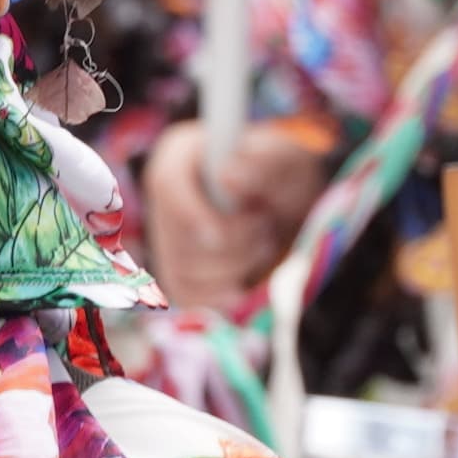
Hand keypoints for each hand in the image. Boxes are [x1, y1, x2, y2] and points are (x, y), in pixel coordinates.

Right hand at [137, 118, 327, 313]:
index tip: (221, 234)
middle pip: (178, 237)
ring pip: (186, 272)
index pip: (167, 184)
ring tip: (261, 246)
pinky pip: (189, 298)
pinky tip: (246, 283)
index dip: (192, 213)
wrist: (293, 215)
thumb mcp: (287, 161)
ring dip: (235, 267)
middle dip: (232, 244)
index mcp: (180, 158)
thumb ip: (264, 161)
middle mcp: (165, 200)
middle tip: (265, 228)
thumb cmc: (285, 180)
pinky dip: (223, 296)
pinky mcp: (179, 278)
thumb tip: (227, 175)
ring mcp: (168, 242)